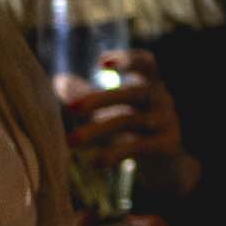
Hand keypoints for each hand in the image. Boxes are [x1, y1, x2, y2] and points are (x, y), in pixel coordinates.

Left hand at [58, 50, 200, 200]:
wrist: (167, 166)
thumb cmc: (135, 130)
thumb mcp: (113, 110)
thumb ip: (88, 95)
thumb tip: (58, 80)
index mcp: (151, 84)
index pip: (146, 63)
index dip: (127, 59)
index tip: (100, 63)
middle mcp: (162, 99)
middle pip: (132, 92)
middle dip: (100, 99)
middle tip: (71, 109)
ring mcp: (167, 121)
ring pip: (129, 121)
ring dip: (97, 130)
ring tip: (71, 142)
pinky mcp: (167, 144)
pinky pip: (139, 146)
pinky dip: (116, 153)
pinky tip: (96, 163)